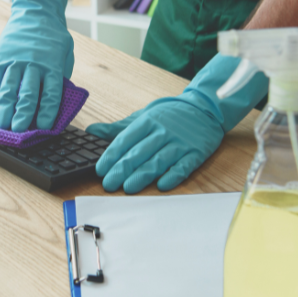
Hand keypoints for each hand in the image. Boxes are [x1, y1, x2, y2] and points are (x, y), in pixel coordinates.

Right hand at [0, 0, 73, 131]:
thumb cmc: (53, 38)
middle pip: (27, 93)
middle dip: (22, 114)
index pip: (51, 93)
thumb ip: (60, 76)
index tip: (43, 127)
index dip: (47, 112)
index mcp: (53, 66)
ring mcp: (15, 61)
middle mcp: (34, 64)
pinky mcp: (0, 58)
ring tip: (2, 124)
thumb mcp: (65, 54)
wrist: (35, 12)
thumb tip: (55, 102)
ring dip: (5, 108)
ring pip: (8, 88)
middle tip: (18, 130)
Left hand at [86, 54, 267, 192]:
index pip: (126, 140)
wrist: (205, 108)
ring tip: (128, 188)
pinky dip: (173, 176)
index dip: (112, 156)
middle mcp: (163, 132)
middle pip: (139, 153)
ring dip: (143, 175)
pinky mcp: (196, 153)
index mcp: (147, 122)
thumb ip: (118, 128)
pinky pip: (184, 166)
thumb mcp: (143, 116)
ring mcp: (180, 143)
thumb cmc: (169, 115)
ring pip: (158, 161)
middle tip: (108, 184)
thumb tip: (92, 131)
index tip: (100, 169)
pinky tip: (162, 185)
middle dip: (122, 169)